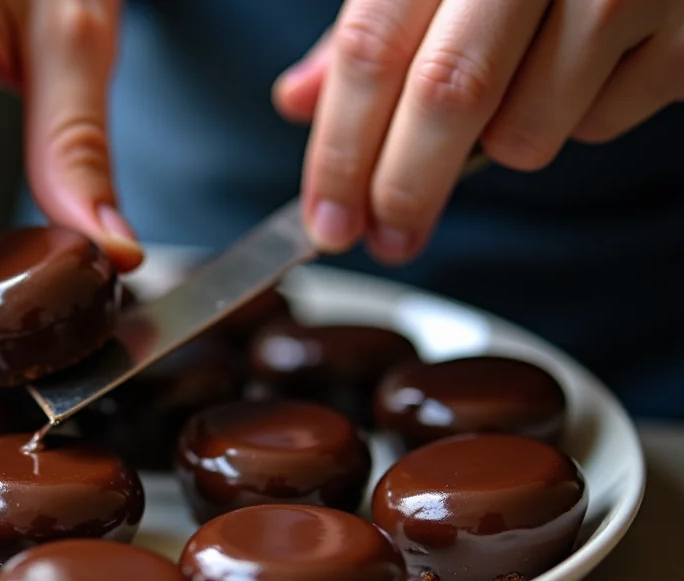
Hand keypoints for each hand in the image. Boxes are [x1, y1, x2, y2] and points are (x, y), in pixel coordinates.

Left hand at [272, 0, 683, 262]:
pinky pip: (599, 123)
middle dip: (403, 188)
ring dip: (501, 142)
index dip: (339, 149)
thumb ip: (374, 26)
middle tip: (388, 238)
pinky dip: (576, 117)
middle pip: (446, 95)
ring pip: (524, 130)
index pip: (372, 49)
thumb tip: (298, 102)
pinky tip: (590, 64)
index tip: (325, 220)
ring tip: (520, 89)